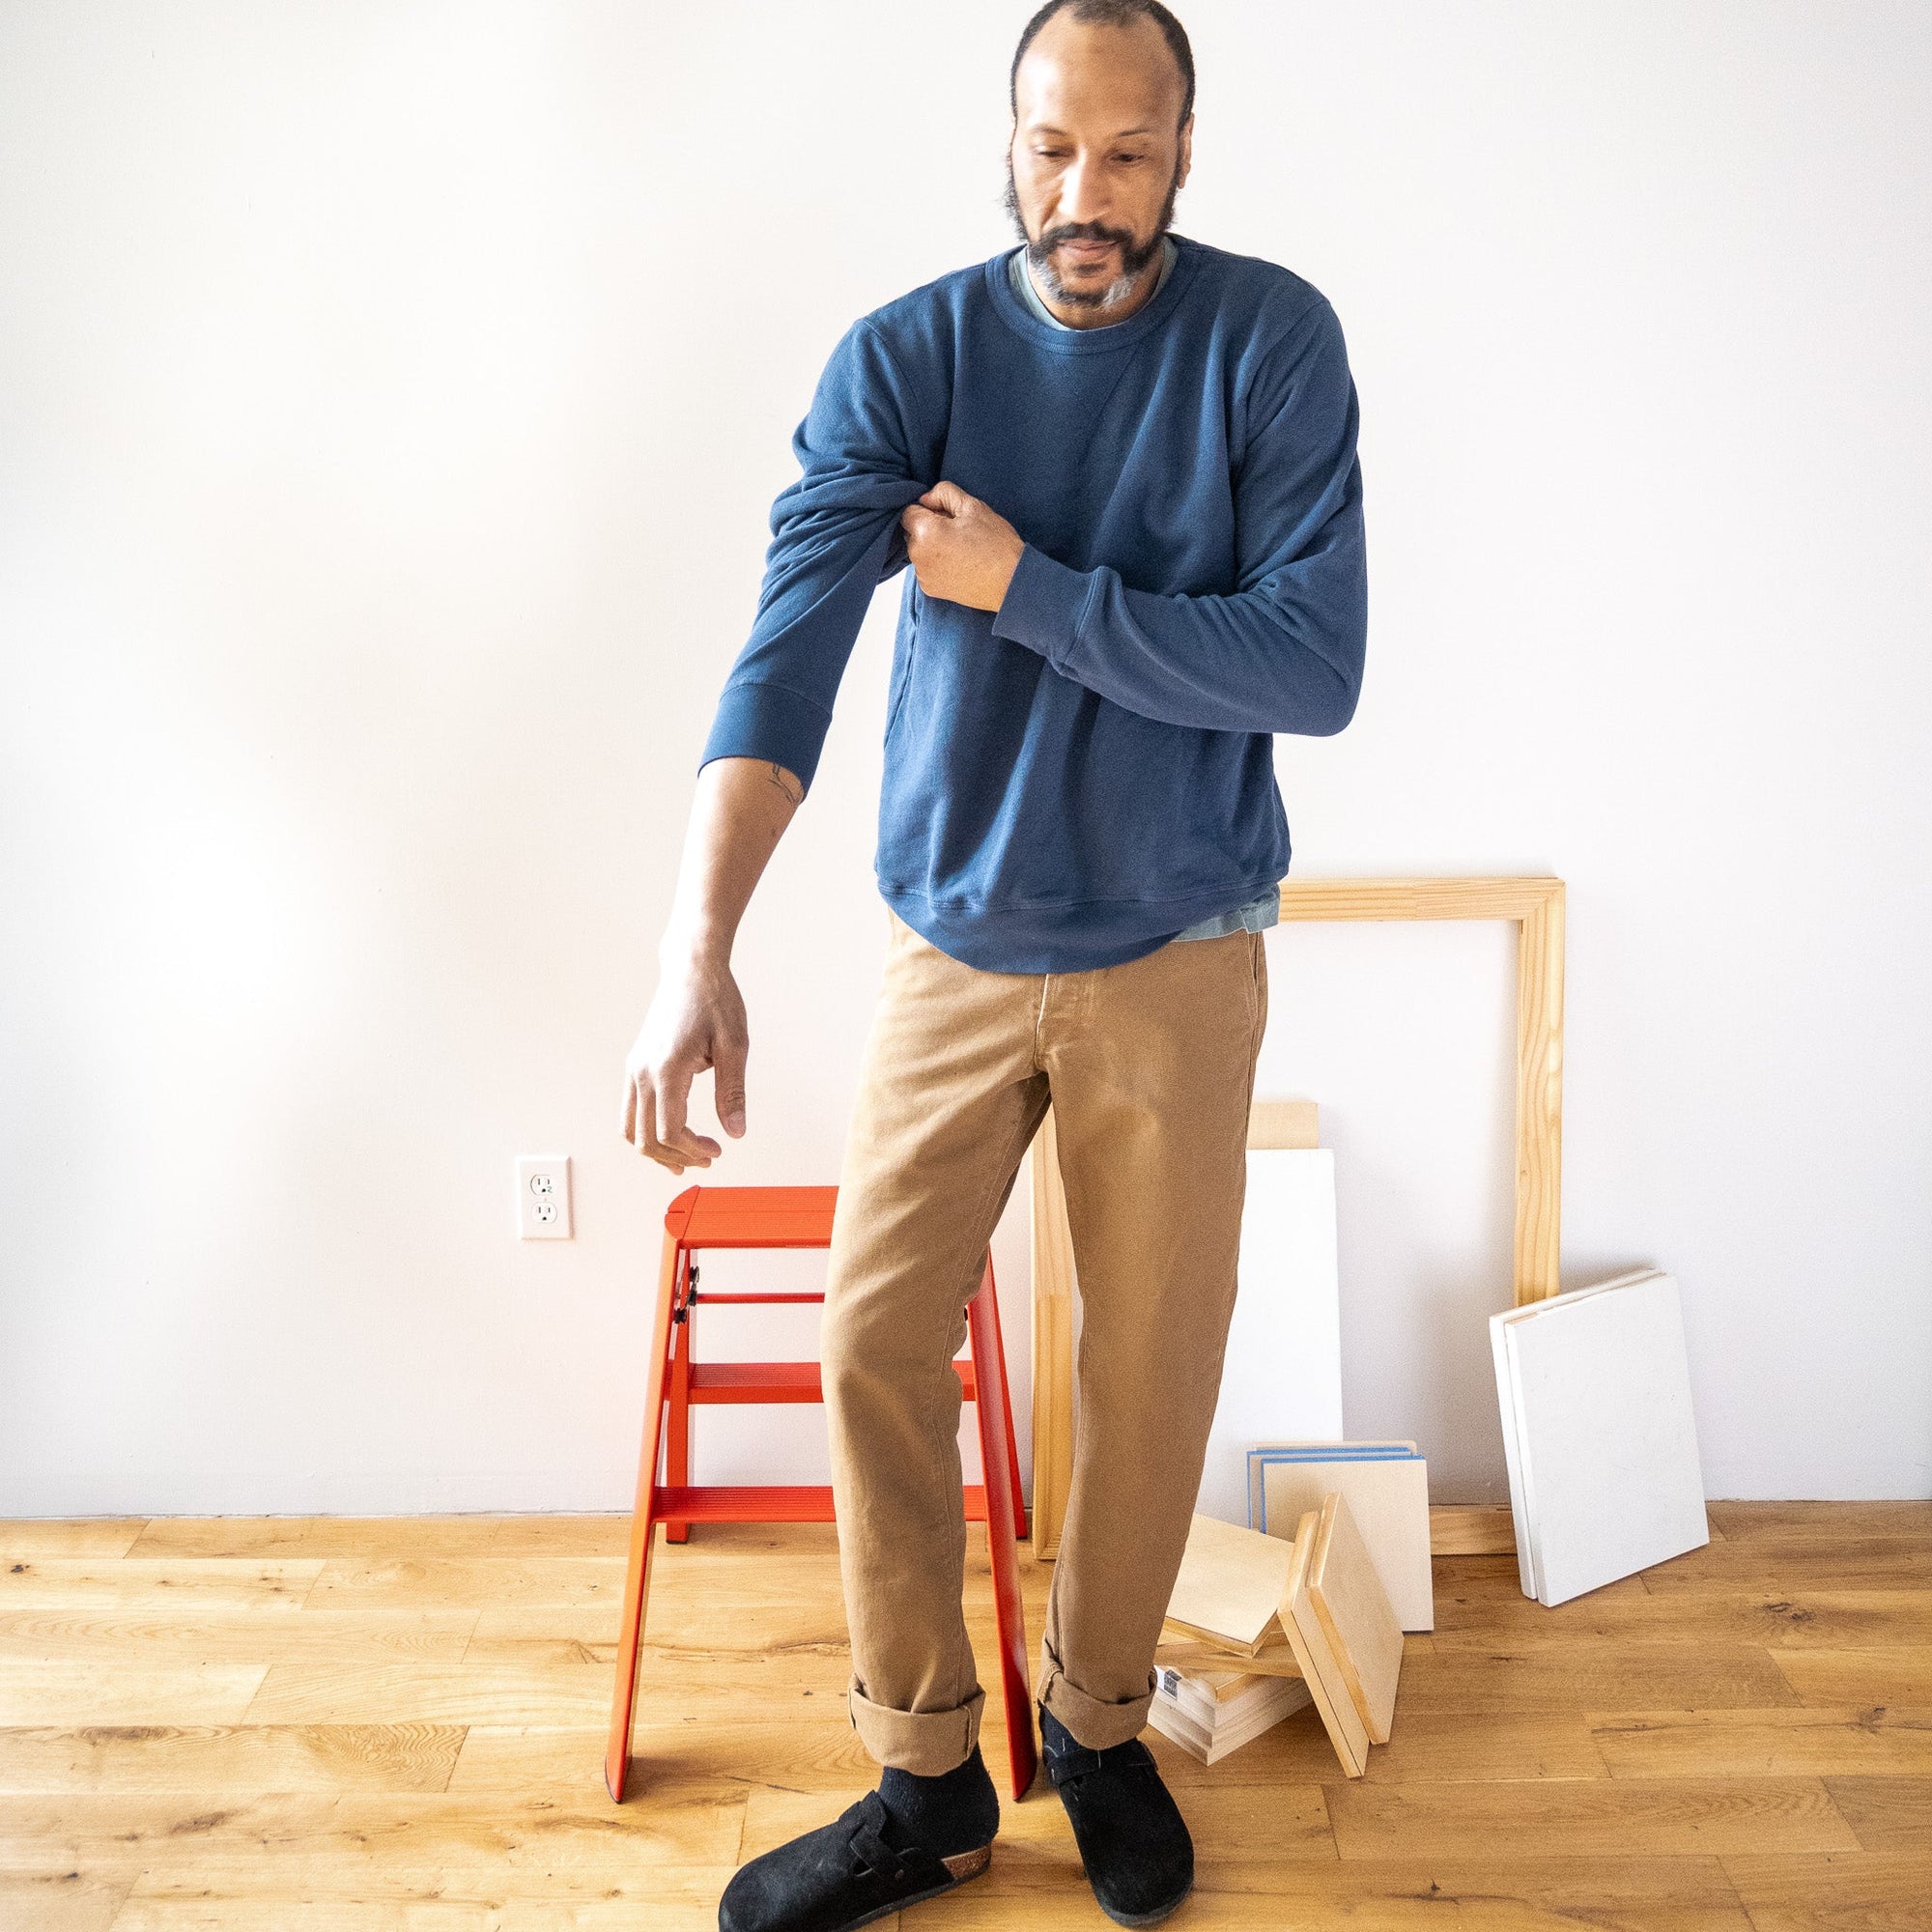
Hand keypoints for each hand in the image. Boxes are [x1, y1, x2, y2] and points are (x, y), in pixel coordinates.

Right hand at [621, 943, 748, 1173]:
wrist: (691, 970)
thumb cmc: (714, 1001)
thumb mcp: (734, 1046)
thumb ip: (732, 1092)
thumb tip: (736, 1132)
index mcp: (667, 1069)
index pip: (670, 1130)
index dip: (693, 1150)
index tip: (717, 1151)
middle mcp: (642, 1072)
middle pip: (645, 1137)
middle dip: (675, 1156)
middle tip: (707, 1159)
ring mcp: (634, 1068)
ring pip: (630, 1128)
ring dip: (655, 1149)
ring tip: (684, 1158)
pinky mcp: (635, 1064)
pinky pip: (630, 1110)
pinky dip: (645, 1130)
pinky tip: (670, 1134)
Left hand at [900, 480, 1024, 611]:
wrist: (1011, 583)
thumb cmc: (995, 545)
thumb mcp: (973, 507)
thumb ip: (943, 493)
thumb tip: (925, 499)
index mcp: (925, 532)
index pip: (909, 511)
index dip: (929, 509)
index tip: (949, 516)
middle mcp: (918, 556)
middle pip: (912, 532)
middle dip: (929, 528)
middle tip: (959, 533)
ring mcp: (923, 575)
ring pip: (919, 550)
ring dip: (933, 546)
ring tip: (962, 550)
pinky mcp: (930, 589)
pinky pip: (926, 568)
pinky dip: (937, 564)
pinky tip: (960, 564)